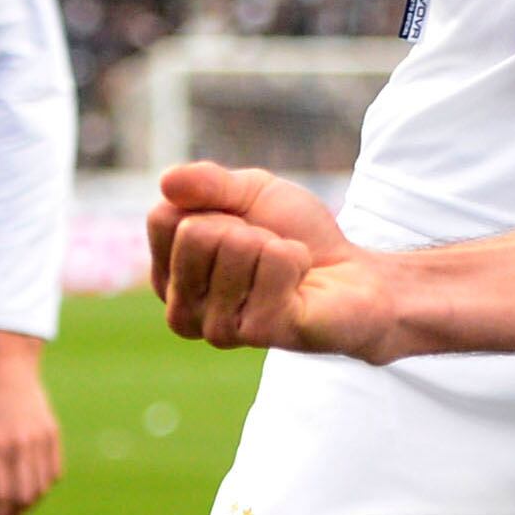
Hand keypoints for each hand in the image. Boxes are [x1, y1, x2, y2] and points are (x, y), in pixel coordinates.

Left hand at [0, 328, 61, 514]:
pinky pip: (54, 470)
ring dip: (29, 505)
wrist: (6, 364)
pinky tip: (32, 491)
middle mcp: (19, 444)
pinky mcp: (52, 433)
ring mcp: (39, 438)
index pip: (1, 495)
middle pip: (24, 496)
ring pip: (41, 486)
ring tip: (16, 512)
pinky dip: (45, 486)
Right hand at [151, 161, 391, 355]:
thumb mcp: (248, 192)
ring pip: (235, 246)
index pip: (162, 218)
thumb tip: (167, 182)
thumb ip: (208, 183)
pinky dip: (296, 257)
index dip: (211, 205)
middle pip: (194, 233)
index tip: (237, 224)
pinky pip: (274, 263)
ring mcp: (217, 329)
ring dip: (273, 244)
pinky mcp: (259, 333)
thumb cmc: (293, 235)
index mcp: (169, 277)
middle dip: (243, 226)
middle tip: (266, 247)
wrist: (351, 273)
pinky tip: (300, 282)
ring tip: (284, 267)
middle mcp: (182, 311)